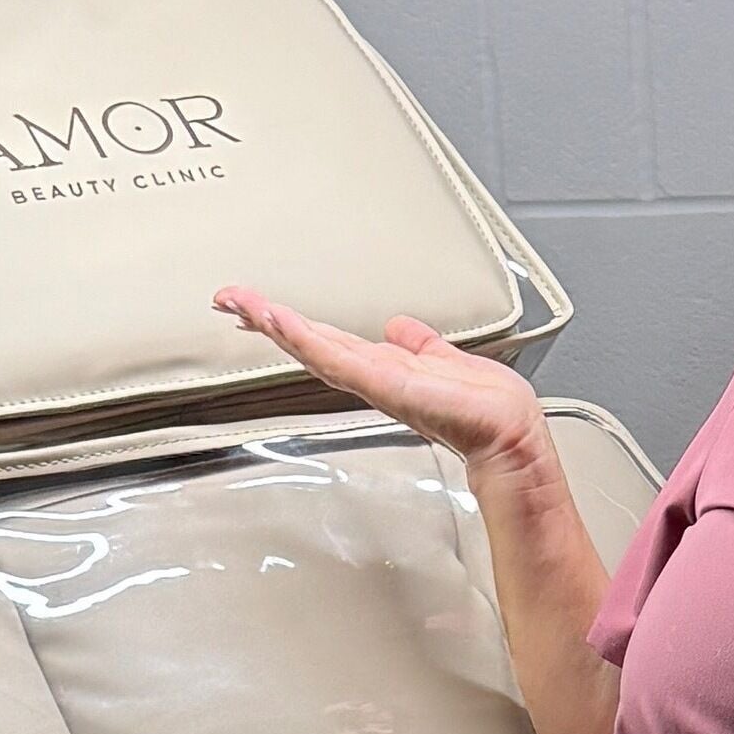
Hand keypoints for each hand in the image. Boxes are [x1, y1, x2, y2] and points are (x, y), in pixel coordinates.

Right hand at [211, 284, 546, 474]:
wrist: (507, 434)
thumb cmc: (485, 408)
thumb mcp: (445, 361)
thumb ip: (421, 345)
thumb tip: (400, 328)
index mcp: (384, 368)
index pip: (328, 340)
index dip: (293, 324)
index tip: (258, 306)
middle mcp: (373, 376)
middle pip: (309, 342)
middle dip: (266, 319)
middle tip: (226, 299)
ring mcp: (373, 382)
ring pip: (314, 347)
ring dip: (275, 323)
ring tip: (239, 302)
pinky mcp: (382, 384)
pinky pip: (337, 358)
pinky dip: (306, 338)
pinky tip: (280, 320)